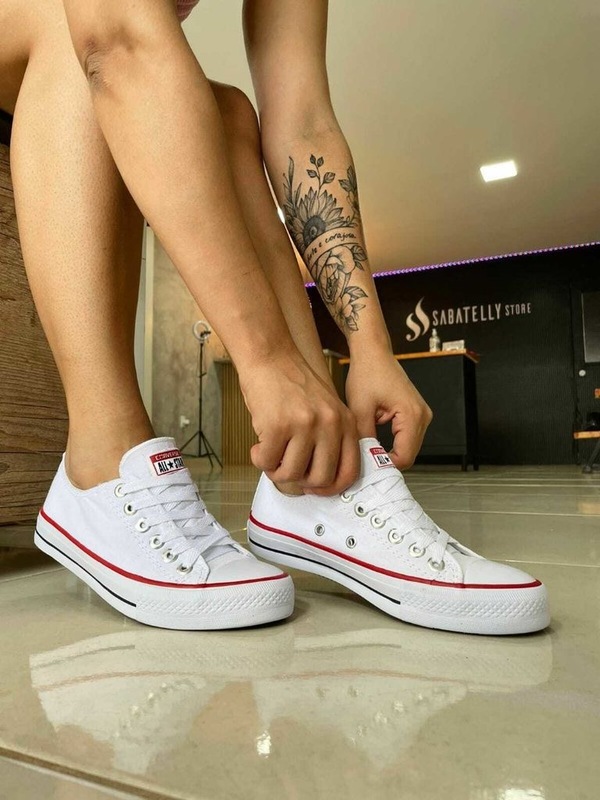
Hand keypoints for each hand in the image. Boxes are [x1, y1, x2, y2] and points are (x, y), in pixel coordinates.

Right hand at [240, 352, 359, 494]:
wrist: (270, 356)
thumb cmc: (294, 384)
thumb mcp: (327, 408)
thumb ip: (330, 438)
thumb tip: (320, 481)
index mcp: (346, 422)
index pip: (349, 471)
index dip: (331, 488)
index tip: (315, 487)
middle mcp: (330, 424)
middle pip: (320, 479)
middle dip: (300, 482)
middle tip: (286, 469)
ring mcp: (304, 425)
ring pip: (291, 474)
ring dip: (276, 471)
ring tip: (269, 455)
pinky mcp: (278, 425)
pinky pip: (267, 461)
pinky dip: (259, 459)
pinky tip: (257, 446)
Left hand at [345, 350, 431, 469]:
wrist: (373, 353)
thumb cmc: (367, 373)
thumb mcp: (360, 410)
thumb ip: (364, 439)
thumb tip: (363, 462)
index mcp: (413, 415)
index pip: (405, 457)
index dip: (385, 466)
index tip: (366, 467)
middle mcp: (422, 416)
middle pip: (408, 455)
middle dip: (386, 460)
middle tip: (363, 462)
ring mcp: (421, 415)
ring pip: (407, 448)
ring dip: (388, 452)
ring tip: (367, 450)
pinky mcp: (415, 414)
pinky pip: (405, 438)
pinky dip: (391, 444)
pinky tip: (374, 442)